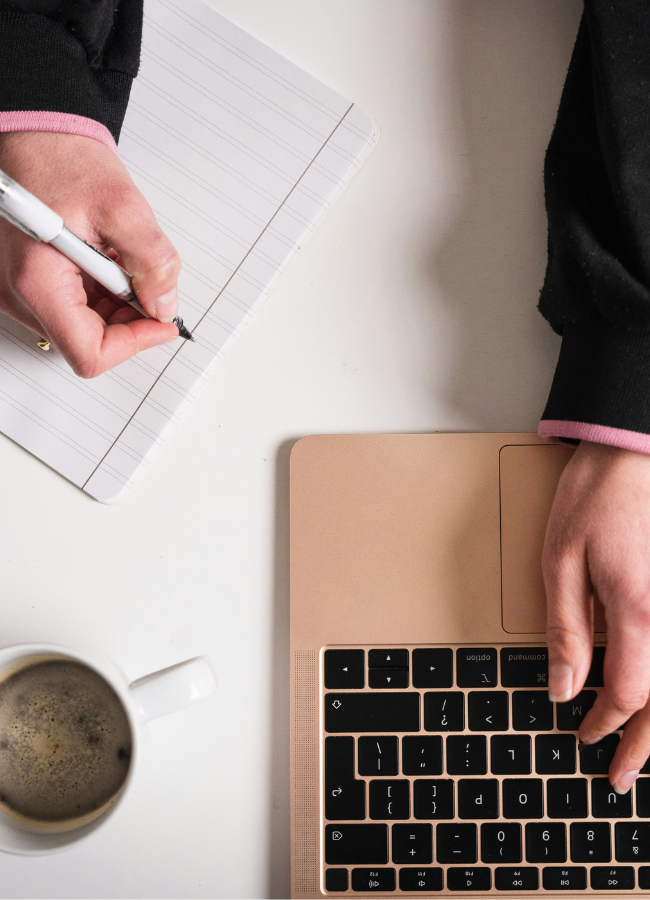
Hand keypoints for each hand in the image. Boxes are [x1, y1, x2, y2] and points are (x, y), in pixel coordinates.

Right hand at [0, 131, 180, 376]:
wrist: (34, 133)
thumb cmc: (62, 158)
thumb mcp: (124, 207)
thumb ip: (153, 263)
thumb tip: (164, 304)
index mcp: (38, 282)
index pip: (90, 353)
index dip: (135, 343)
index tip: (161, 322)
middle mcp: (18, 294)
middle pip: (85, 342)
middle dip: (127, 321)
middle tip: (148, 284)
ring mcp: (17, 291)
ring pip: (79, 327)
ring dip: (114, 307)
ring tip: (121, 262)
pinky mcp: (23, 283)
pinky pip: (68, 306)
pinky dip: (97, 294)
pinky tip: (105, 261)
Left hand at [543, 440, 649, 791]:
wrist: (634, 448)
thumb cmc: (597, 495)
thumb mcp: (561, 560)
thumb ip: (566, 629)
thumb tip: (563, 686)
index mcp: (640, 611)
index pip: (628, 692)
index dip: (606, 722)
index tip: (584, 736)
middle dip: (646, 746)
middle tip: (624, 778)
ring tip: (648, 754)